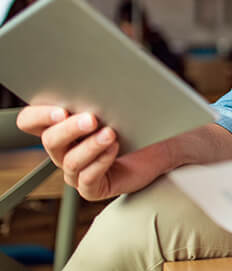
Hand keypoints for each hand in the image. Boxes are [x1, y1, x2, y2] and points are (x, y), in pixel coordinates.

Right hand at [17, 105, 176, 200]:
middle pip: (50, 140)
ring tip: (110, 133)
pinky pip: (88, 179)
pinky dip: (101, 162)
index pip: (30, 121)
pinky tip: (114, 149)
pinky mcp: (92, 187)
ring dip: (90, 145)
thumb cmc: (136, 122)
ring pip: (71, 161)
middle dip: (69, 128)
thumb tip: (96, 83)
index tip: (61, 110)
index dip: (39, 116)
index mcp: (59, 126)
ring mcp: (76, 170)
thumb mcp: (115, 105)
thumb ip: (98, 97)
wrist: (162, 144)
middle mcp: (63, 150)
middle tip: (91, 119)